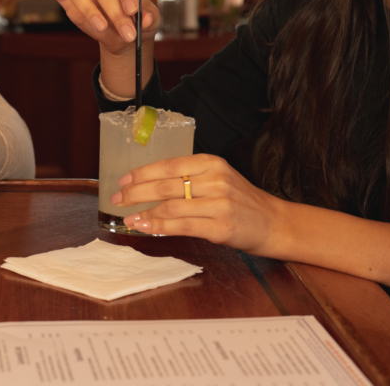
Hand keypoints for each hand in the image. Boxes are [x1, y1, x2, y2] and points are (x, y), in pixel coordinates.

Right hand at [40, 0, 158, 56]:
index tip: (133, 11)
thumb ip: (150, 19)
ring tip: (102, 29)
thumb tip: (146, 19)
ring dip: (90, 12)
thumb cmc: (139, 23)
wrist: (127, 37)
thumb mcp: (151, 22)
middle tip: (128, 34)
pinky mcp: (72, 1)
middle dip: (116, 14)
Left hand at [111, 154, 285, 256]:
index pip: (169, 165)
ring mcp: (219, 203)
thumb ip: (188, 179)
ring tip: (128, 217)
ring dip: (144, 212)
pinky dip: (160, 226)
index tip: (123, 180)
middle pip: (166, 185)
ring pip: (171, 206)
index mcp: (211, 163)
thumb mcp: (217, 179)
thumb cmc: (239, 200)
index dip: (142, 173)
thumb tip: (147, 185)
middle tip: (117, 199)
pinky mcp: (221, 226)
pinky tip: (146, 227)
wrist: (273, 222)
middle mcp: (215, 180)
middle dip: (136, 193)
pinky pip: (182, 226)